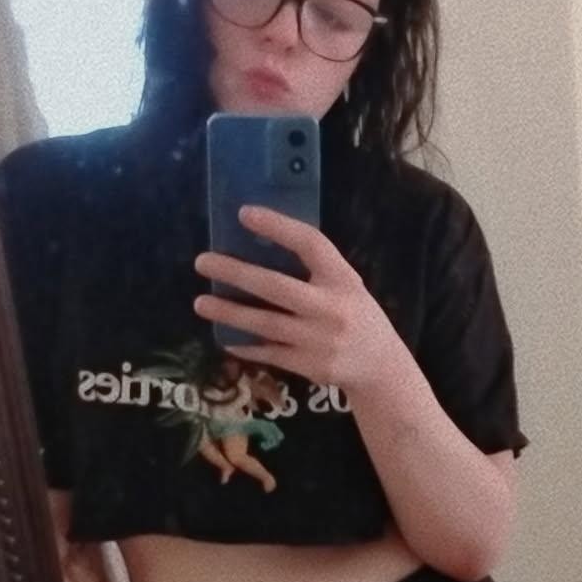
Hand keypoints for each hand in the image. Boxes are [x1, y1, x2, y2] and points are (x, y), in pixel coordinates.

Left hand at [193, 206, 403, 398]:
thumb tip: (259, 248)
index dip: (278, 227)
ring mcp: (319, 340)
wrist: (381, 367)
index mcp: (343, 279)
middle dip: (236, 273)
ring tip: (200, 303)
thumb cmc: (357, 317)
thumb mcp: (346, 286)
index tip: (244, 213)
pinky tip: (224, 337)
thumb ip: (315, 271)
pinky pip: (269, 353)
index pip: (310, 244)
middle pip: (276, 286)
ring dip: (229, 313)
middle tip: (202, 262)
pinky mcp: (310, 366)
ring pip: (265, 323)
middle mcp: (331, 308)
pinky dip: (245, 346)